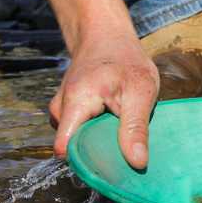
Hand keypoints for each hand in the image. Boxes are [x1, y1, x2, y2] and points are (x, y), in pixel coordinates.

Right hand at [49, 31, 159, 169]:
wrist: (106, 35)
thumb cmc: (125, 59)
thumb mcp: (141, 91)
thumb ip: (136, 128)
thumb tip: (137, 164)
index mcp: (74, 103)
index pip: (66, 149)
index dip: (88, 163)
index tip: (112, 166)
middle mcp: (60, 109)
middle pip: (73, 148)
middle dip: (97, 152)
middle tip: (124, 145)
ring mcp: (61, 110)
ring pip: (78, 140)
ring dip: (98, 139)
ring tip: (119, 123)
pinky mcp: (68, 111)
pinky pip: (79, 130)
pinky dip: (96, 130)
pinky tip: (111, 119)